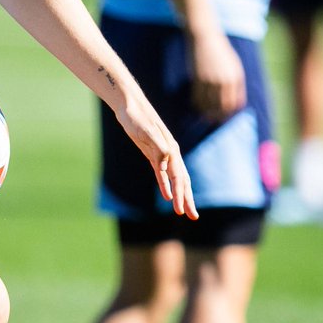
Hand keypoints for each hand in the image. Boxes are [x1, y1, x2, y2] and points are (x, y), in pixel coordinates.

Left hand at [115, 93, 198, 218]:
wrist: (129, 105)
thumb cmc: (137, 116)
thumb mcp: (146, 131)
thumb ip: (158, 146)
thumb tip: (167, 162)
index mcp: (172, 149)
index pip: (179, 178)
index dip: (181, 195)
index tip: (180, 210)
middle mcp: (170, 153)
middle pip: (182, 181)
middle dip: (187, 199)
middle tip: (193, 217)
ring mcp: (162, 154)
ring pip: (175, 179)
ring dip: (180, 195)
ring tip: (183, 211)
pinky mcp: (152, 154)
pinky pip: (162, 174)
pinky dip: (166, 186)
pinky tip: (167, 197)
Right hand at [190, 33, 245, 120]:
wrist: (205, 38)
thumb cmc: (221, 51)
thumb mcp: (234, 66)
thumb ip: (236, 83)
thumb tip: (235, 102)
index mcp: (236, 78)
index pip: (235, 104)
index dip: (229, 112)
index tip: (224, 115)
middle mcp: (225, 81)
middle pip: (223, 107)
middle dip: (218, 116)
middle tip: (214, 118)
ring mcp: (211, 80)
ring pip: (209, 105)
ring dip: (207, 112)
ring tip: (205, 115)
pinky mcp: (198, 78)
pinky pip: (198, 98)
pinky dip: (197, 104)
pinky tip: (197, 105)